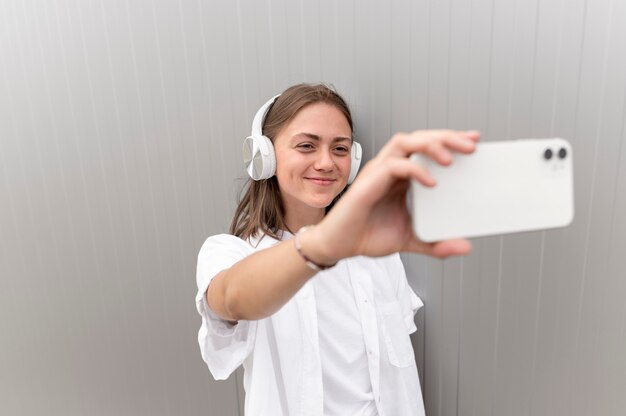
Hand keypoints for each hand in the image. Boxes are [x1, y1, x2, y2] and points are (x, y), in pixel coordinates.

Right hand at [314, 129, 479, 260]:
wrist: (339, 245)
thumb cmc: (366, 235)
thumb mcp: (410, 240)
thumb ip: (436, 243)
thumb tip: (464, 247)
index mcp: (402, 176)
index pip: (427, 148)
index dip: (450, 141)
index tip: (475, 141)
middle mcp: (390, 168)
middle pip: (419, 138)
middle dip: (447, 137)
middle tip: (471, 145)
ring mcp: (378, 172)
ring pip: (405, 142)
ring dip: (430, 145)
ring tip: (450, 158)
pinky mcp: (368, 182)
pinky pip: (394, 166)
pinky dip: (414, 170)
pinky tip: (429, 181)